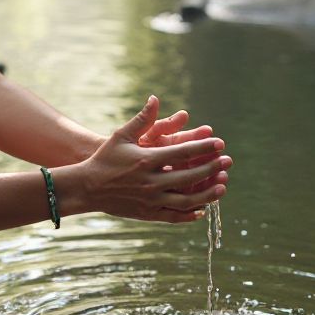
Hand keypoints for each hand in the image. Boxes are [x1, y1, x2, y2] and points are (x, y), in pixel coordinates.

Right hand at [82, 96, 231, 223]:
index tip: (220, 143)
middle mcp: (152, 181)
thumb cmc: (105, 158)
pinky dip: (190, 214)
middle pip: (190, 176)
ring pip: (187, 200)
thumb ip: (142, 119)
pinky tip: (202, 208)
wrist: (87, 187)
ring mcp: (151, 199)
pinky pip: (174, 216)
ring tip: (222, 186)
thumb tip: (155, 99)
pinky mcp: (148, 213)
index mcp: (147, 160)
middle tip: (227, 162)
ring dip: (208, 194)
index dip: (204, 147)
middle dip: (211, 168)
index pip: (184, 152)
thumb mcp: (121, 136)